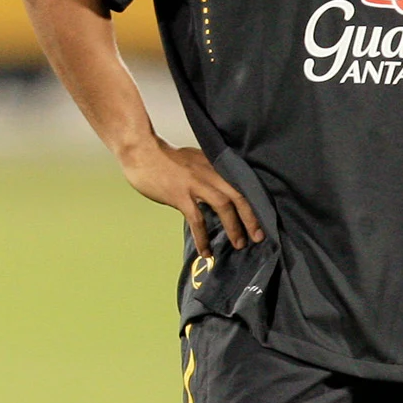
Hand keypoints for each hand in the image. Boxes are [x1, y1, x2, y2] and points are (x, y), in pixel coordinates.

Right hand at [117, 139, 262, 256]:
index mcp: (214, 165)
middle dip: (251, 219)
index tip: (262, 218)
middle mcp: (210, 173)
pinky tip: (206, 250)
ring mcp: (195, 184)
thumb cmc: (163, 158)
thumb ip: (206, 173)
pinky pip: (197, 219)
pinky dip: (203, 237)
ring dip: (233, 228)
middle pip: (239, 196)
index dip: (255, 202)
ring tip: (238, 244)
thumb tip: (215, 191)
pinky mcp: (180, 195)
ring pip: (223, 206)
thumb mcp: (193, 160)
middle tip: (259, 237)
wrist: (141, 152)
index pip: (242, 184)